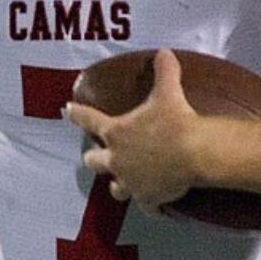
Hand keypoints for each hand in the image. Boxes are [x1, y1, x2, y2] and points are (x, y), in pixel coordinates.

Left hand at [66, 48, 207, 211]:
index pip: (89, 120)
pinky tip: (156, 205)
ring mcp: (130, 182)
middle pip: (94, 162)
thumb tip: (164, 52)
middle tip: (96, 156)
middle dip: (94, 158)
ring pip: (115, 189)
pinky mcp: (147, 199)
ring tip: (123, 184)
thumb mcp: (168, 92)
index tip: (66, 110)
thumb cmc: (176, 120)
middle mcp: (117, 159)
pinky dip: (151, 205)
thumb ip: (164, 71)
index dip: (77, 114)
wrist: (194, 152)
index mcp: (116, 132)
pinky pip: (146, 206)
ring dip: (118, 184)